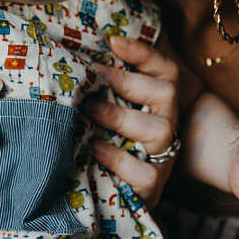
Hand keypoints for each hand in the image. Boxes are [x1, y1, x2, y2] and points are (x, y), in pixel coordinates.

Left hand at [83, 35, 181, 206]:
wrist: (111, 197)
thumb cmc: (104, 145)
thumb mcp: (103, 114)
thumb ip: (98, 88)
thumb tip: (71, 56)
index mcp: (157, 104)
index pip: (166, 71)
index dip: (144, 53)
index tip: (113, 41)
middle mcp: (166, 125)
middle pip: (166, 93)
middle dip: (129, 82)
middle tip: (94, 76)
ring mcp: (162, 156)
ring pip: (161, 129)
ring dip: (121, 116)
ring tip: (88, 110)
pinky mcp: (152, 185)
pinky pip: (143, 171)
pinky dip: (117, 158)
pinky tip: (93, 148)